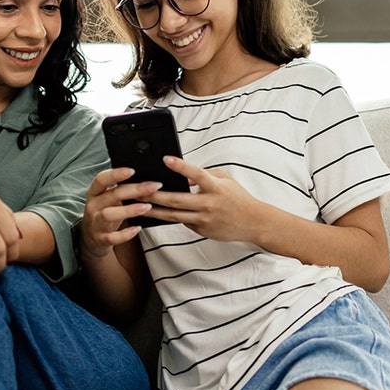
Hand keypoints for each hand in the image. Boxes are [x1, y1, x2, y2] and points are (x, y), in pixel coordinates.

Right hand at [80, 167, 161, 257]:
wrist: (90, 238)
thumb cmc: (105, 212)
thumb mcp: (108, 199)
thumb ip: (121, 189)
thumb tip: (146, 179)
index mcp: (95, 192)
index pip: (101, 179)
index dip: (116, 174)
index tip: (133, 170)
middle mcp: (93, 206)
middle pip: (113, 195)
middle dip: (135, 190)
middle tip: (154, 186)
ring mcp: (95, 223)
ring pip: (109, 215)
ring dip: (129, 210)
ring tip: (147, 207)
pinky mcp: (101, 238)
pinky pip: (113, 237)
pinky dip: (125, 234)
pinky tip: (138, 228)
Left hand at [143, 156, 265, 242]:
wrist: (253, 222)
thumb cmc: (237, 198)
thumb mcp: (224, 179)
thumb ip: (203, 175)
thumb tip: (181, 175)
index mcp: (216, 188)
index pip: (196, 174)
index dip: (181, 166)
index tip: (165, 159)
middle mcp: (209, 204)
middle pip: (176, 199)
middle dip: (154, 194)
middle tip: (137, 188)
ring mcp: (204, 220)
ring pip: (173, 215)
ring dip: (153, 210)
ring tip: (137, 204)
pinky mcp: (201, 231)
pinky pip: (181, 222)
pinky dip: (167, 217)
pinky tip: (153, 213)